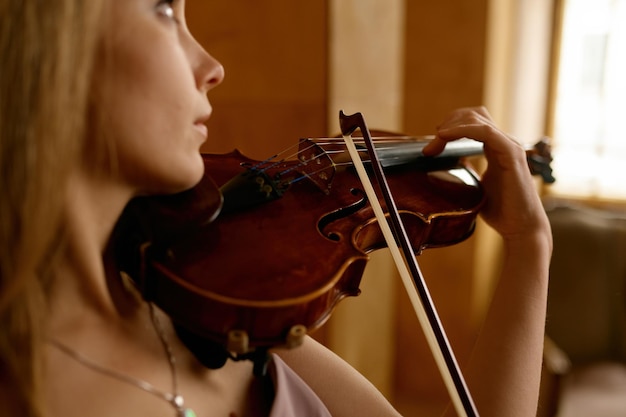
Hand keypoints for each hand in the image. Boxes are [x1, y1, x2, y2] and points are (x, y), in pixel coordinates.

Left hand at [423, 106, 549, 241]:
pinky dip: (462, 130)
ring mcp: (509, 147)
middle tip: (432, 140)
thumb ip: (468, 171)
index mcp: (497, 149)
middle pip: (476, 115)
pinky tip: (445, 136)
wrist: (521, 228)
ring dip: (452, 126)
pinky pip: (485, 132)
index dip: (453, 124)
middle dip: (450, 121)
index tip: (435, 138)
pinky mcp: (511, 155)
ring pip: (478, 120)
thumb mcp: (476, 186)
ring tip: (436, 139)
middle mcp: (505, 143)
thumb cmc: (502, 211)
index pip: (475, 123)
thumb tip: (451, 163)